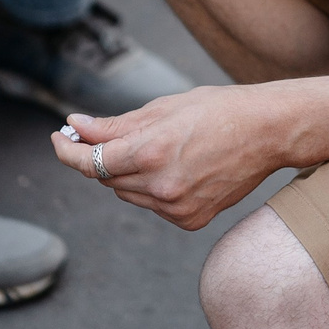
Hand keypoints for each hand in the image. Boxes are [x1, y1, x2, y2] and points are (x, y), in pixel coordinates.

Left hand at [54, 87, 282, 230]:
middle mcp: (159, 186)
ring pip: (128, 194)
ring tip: (157, 148)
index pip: (89, 162)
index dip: (67, 151)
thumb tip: (76, 127)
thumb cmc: (219, 110)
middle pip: (106, 179)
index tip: (59, 139)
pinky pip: (153, 206)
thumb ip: (115, 124)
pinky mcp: (190, 221)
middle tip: (104, 136)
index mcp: (149, 152)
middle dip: (100, 157)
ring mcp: (175, 208)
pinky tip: (178, 167)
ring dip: (127, 174)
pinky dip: (152, 189)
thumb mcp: (163, 108)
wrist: (269, 133)